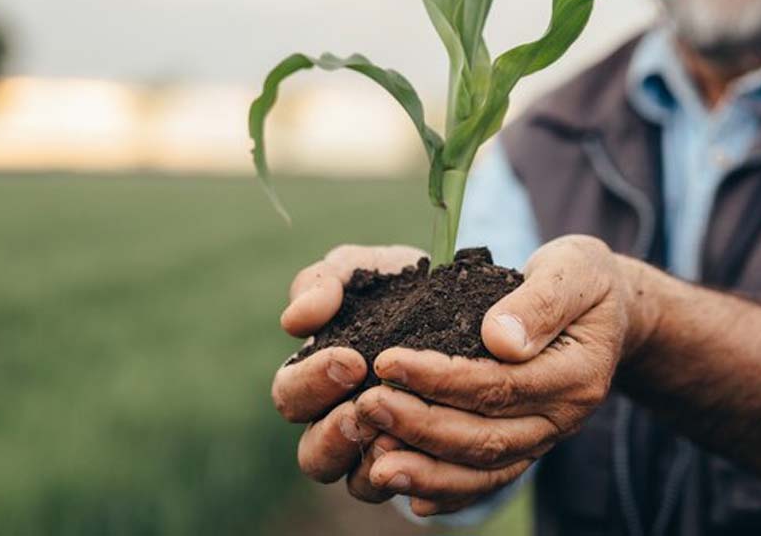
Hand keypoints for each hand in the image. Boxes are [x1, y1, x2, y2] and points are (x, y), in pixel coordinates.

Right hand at [270, 244, 424, 501]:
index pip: (290, 396)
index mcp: (314, 379)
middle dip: (336, 433)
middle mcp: (338, 422)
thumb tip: (295, 321)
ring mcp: (378, 450)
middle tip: (366, 406)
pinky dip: (419, 477)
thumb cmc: (400, 286)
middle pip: (313, 455)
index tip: (352, 359)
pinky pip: (412, 490)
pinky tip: (434, 453)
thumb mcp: (363, 270)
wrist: (470, 303)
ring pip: (357, 483)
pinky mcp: (422, 466)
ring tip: (397, 436)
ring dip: (372, 463)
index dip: (313, 383)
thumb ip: (323, 282)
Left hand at [355, 234, 651, 515]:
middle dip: (421, 426)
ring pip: (483, 469)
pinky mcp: (526, 447)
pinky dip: (450, 492)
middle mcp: (562, 417)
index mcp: (576, 373)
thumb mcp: (576, 269)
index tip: (387, 361)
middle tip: (366, 406)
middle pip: (486, 436)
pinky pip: (488, 480)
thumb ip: (542, 301)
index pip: (500, 385)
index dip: (440, 378)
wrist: (610, 310)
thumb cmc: (584, 280)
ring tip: (375, 465)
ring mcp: (544, 438)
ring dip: (427, 470)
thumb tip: (500, 338)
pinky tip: (410, 494)